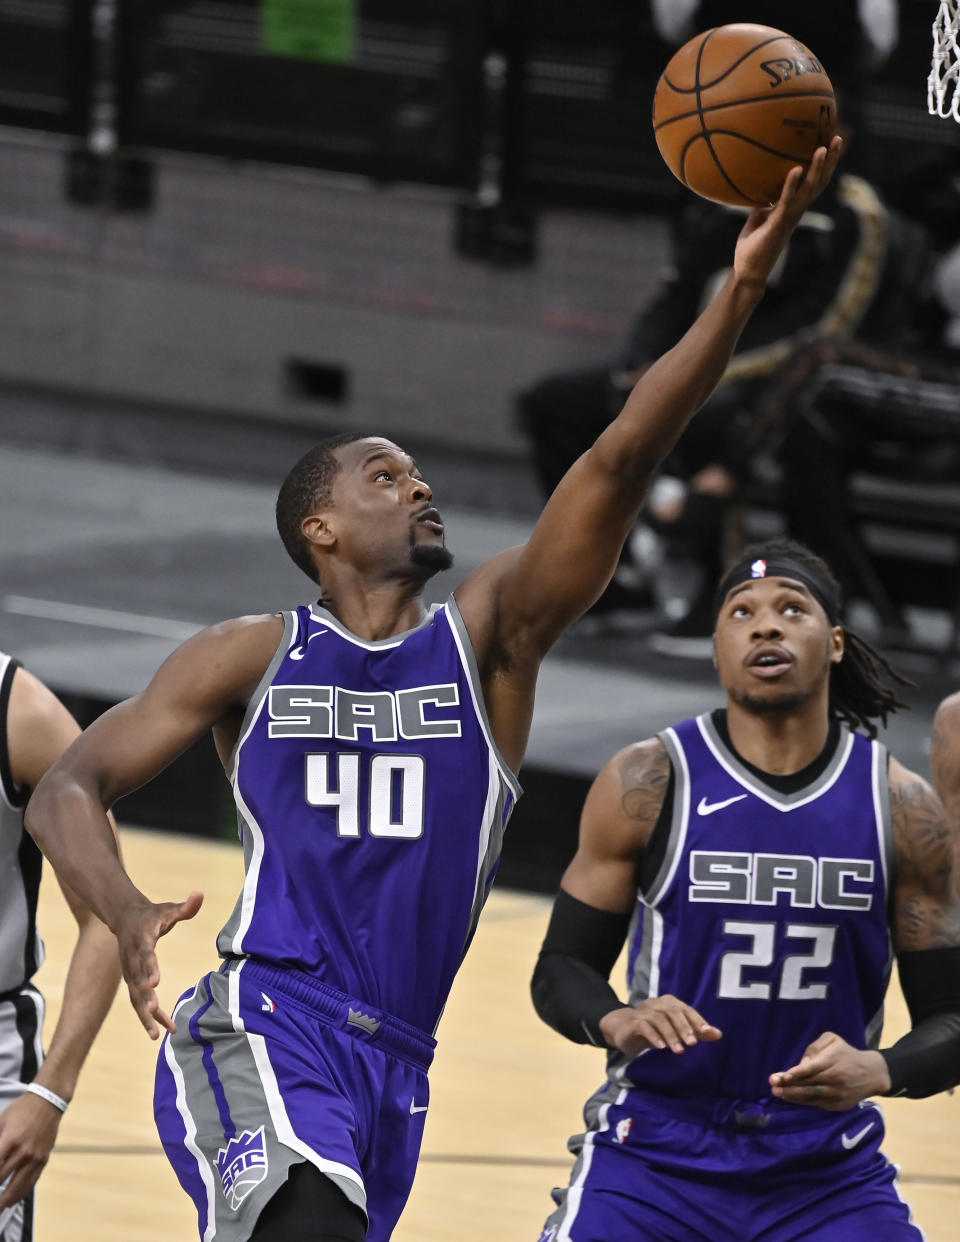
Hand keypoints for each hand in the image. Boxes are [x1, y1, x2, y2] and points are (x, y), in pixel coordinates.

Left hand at [0, 1091, 61, 1211]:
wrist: (48, 1102)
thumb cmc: (21, 1110)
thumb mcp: (0, 1121)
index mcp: (9, 1141)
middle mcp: (23, 1152)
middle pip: (1, 1180)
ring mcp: (35, 1157)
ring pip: (18, 1187)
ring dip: (6, 1200)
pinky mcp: (44, 1159)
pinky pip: (31, 1181)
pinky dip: (21, 1193)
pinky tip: (13, 1200)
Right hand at [114, 891, 203, 1038]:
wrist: (125, 919)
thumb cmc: (152, 914)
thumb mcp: (167, 909)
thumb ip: (185, 906)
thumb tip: (200, 893)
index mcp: (141, 940)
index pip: (145, 955)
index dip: (149, 968)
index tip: (155, 983)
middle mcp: (132, 960)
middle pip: (137, 982)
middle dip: (145, 1000)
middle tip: (154, 1016)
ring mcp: (129, 973)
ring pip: (136, 998)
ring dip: (146, 1016)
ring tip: (158, 1035)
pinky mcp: (132, 981)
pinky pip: (140, 1001)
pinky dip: (150, 1016)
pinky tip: (164, 1030)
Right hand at [598, 995, 721, 1055]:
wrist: (624, 1029)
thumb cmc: (655, 1029)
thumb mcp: (676, 1030)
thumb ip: (696, 1031)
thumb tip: (718, 1034)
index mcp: (669, 1003)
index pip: (686, 1009)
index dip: (696, 1020)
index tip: (707, 1033)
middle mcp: (656, 1003)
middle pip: (672, 1011)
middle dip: (684, 1027)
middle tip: (692, 1044)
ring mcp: (643, 1011)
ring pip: (659, 1019)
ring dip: (670, 1035)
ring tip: (679, 1050)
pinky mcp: (633, 1022)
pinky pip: (644, 1026)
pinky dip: (653, 1036)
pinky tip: (661, 1047)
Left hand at [733, 136, 843, 285]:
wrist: (748, 271)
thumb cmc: (752, 247)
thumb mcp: (757, 219)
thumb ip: (762, 204)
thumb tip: (758, 188)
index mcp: (794, 209)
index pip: (814, 183)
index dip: (824, 165)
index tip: (829, 143)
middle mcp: (797, 212)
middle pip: (820, 182)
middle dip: (830, 161)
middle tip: (837, 138)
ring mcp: (789, 217)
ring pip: (809, 190)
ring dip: (817, 169)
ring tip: (823, 148)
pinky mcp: (778, 224)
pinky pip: (787, 201)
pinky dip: (791, 185)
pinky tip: (796, 169)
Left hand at [769, 1031, 890, 1109]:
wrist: (871, 1074)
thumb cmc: (846, 1054)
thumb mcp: (832, 1040)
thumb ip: (815, 1048)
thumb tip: (802, 1063)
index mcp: (831, 1062)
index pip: (810, 1070)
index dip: (794, 1074)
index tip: (780, 1077)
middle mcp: (834, 1080)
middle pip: (808, 1085)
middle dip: (788, 1086)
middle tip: (773, 1086)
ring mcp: (836, 1094)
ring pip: (811, 1097)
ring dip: (793, 1096)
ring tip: (778, 1093)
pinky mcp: (838, 1105)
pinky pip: (817, 1103)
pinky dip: (803, 1101)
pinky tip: (791, 1098)